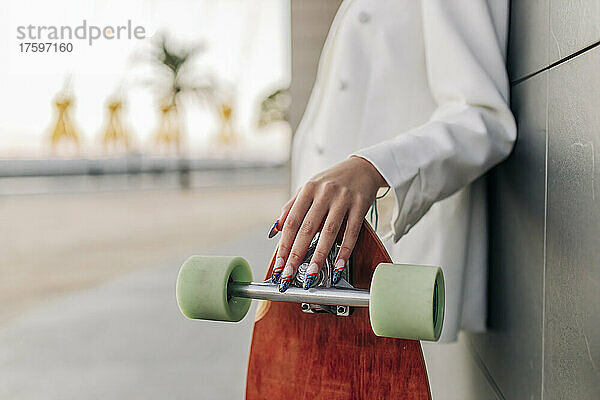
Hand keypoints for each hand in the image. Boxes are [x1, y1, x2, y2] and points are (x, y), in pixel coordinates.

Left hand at [270, 156, 387, 290]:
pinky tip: (339, 266)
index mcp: (308, 189)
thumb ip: (292, 207)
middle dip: (296, 255)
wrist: (362, 167)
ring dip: (319, 257)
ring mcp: (343, 199)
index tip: (279, 264)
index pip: (292, 221)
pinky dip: (344, 251)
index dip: (284, 245)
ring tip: (311, 275)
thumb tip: (276, 228)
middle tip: (288, 274)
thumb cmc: (333, 181)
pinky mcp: (360, 205)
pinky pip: (351, 232)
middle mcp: (324, 193)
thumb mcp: (309, 188)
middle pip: (307, 228)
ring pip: (328, 232)